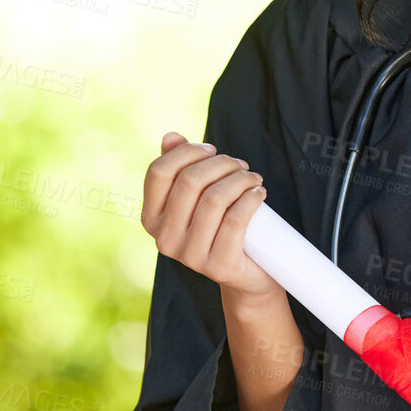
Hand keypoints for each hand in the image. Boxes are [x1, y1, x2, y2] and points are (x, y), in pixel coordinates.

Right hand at [141, 131, 282, 303]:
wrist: (245, 273)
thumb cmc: (219, 224)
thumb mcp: (197, 196)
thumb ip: (180, 167)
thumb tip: (171, 136)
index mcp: (152, 218)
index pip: (159, 172)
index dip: (187, 152)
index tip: (211, 150)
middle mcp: (164, 239)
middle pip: (190, 182)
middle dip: (220, 164)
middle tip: (240, 165)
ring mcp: (190, 256)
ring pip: (214, 199)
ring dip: (239, 179)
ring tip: (252, 178)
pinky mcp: (218, 266)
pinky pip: (235, 221)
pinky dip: (251, 199)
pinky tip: (259, 193)